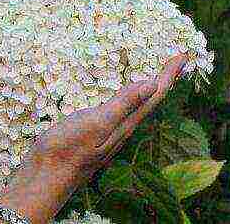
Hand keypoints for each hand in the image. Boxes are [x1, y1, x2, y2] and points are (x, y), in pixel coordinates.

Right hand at [34, 54, 187, 175]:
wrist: (45, 174)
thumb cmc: (67, 149)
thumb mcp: (96, 124)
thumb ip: (123, 105)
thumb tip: (152, 84)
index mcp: (125, 123)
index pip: (154, 95)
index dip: (169, 75)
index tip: (183, 55)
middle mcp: (121, 127)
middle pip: (149, 100)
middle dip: (163, 80)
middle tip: (174, 62)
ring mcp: (107, 131)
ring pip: (135, 106)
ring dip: (147, 88)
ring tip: (154, 75)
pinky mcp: (94, 132)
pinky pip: (119, 109)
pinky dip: (126, 96)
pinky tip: (121, 96)